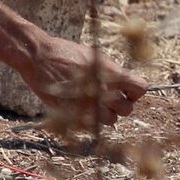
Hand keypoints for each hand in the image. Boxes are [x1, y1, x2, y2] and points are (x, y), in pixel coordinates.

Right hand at [26, 35, 147, 123]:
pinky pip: (90, 126)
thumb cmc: (66, 53)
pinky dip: (88, 120)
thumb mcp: (94, 57)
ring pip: (110, 121)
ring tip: (93, 103)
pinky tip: (80, 107)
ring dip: (105, 115)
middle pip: (127, 110)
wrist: (38, 57)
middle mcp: (103, 90)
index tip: (127, 92)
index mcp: (111, 73)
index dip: (135, 92)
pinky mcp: (73, 114)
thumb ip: (112, 72)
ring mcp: (88, 104)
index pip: (140, 88)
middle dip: (120, 106)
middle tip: (108, 99)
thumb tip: (124, 83)